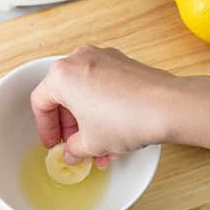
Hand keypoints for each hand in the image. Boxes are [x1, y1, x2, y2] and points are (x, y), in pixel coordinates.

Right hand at [30, 45, 209, 167]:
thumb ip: (74, 149)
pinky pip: (104, 86)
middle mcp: (81, 59)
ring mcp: (104, 57)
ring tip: (101, 149)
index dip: (45, 128)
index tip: (52, 143)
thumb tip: (72, 151)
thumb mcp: (91, 143)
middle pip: (64, 95)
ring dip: (89, 121)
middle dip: (70, 126)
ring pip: (86, 92)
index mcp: (62, 75)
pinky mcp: (124, 63)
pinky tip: (116, 134)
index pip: (41, 102)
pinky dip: (104, 108)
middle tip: (75, 146)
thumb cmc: (126, 119)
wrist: (168, 106)